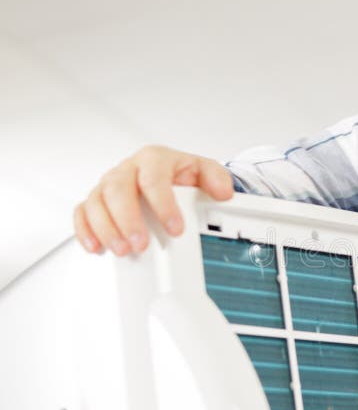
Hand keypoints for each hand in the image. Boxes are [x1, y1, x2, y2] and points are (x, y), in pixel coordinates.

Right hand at [74, 145, 233, 255]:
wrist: (166, 174)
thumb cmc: (181, 174)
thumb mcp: (204, 172)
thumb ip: (216, 179)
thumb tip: (224, 192)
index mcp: (154, 159)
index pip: (154, 179)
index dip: (163, 205)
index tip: (175, 228)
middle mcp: (128, 170)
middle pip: (118, 189)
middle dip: (128, 219)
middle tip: (141, 243)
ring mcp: (109, 184)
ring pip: (97, 202)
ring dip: (107, 229)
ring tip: (123, 250)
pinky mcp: (96, 200)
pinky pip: (82, 212)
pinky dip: (85, 230)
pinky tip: (96, 247)